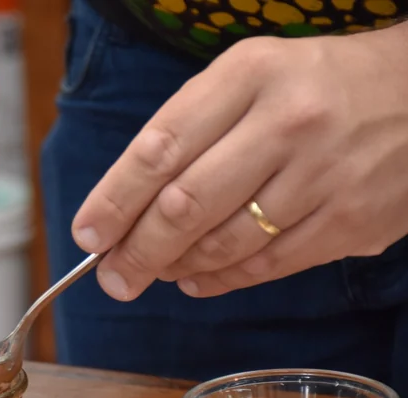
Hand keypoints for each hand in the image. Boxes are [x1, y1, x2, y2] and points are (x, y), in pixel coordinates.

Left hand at [71, 27, 407, 299]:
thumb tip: (122, 208)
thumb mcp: (248, 78)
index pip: (161, 147)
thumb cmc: (311, 87)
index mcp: (249, 75)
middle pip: (186, 204)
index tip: (88, 233)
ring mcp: (324, 175)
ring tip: (154, 272)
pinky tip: (196, 280)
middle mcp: (288, 121)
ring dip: (176, 266)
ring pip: (224, 242)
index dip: (114, 199)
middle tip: (111, 277)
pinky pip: (267, 265)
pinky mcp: (351, 221)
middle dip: (137, 250)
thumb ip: (187, 132)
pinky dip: (221, 280)